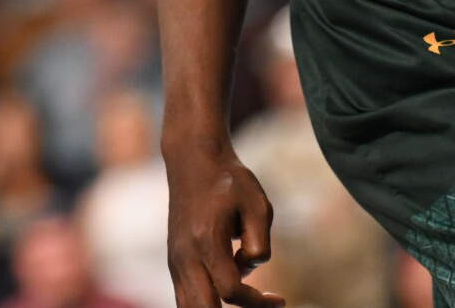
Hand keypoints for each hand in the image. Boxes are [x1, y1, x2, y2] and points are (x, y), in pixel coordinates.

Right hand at [166, 140, 282, 307]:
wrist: (192, 160)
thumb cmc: (229, 181)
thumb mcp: (259, 206)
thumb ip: (260, 244)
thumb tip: (248, 269)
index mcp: (207, 240)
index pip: (231, 291)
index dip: (258, 303)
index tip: (279, 300)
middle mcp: (185, 254)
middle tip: (259, 306)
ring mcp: (175, 259)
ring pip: (187, 306)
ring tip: (244, 300)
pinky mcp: (175, 259)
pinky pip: (185, 296)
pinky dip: (206, 303)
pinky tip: (228, 288)